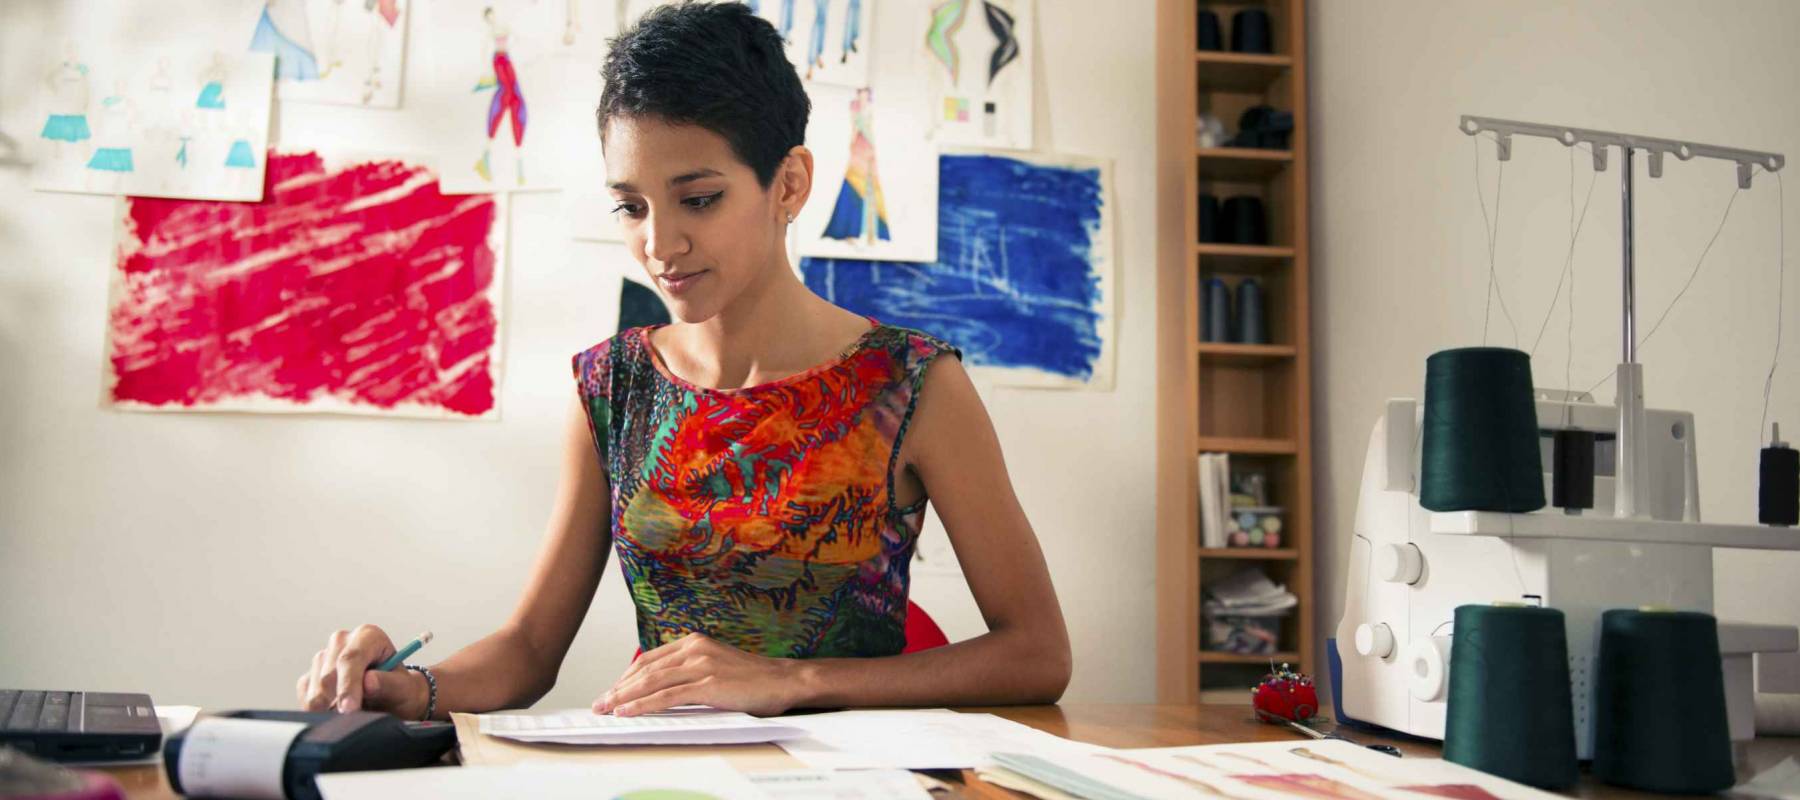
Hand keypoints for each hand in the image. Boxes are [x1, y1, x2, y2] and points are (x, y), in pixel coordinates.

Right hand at [294, 624, 428, 717]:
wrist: (391, 698)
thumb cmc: (400, 690)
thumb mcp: (405, 689)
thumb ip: (389, 684)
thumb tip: (369, 682)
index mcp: (368, 636)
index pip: (350, 659)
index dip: (348, 685)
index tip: (349, 708)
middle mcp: (342, 642)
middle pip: (328, 676)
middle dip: (339, 702)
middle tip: (354, 718)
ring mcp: (323, 658)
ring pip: (315, 691)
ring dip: (330, 708)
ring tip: (354, 711)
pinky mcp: (311, 676)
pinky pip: (307, 698)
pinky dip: (320, 711)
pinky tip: (339, 710)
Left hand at [592, 633, 803, 716]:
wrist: (784, 680)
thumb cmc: (752, 679)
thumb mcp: (716, 667)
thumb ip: (690, 672)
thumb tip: (662, 689)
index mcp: (694, 643)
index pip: (649, 659)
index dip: (626, 677)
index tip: (611, 691)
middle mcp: (695, 649)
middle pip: (645, 669)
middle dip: (618, 688)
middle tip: (600, 703)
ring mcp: (702, 665)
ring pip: (652, 681)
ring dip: (624, 697)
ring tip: (606, 709)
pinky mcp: (708, 684)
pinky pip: (668, 696)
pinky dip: (644, 704)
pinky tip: (628, 712)